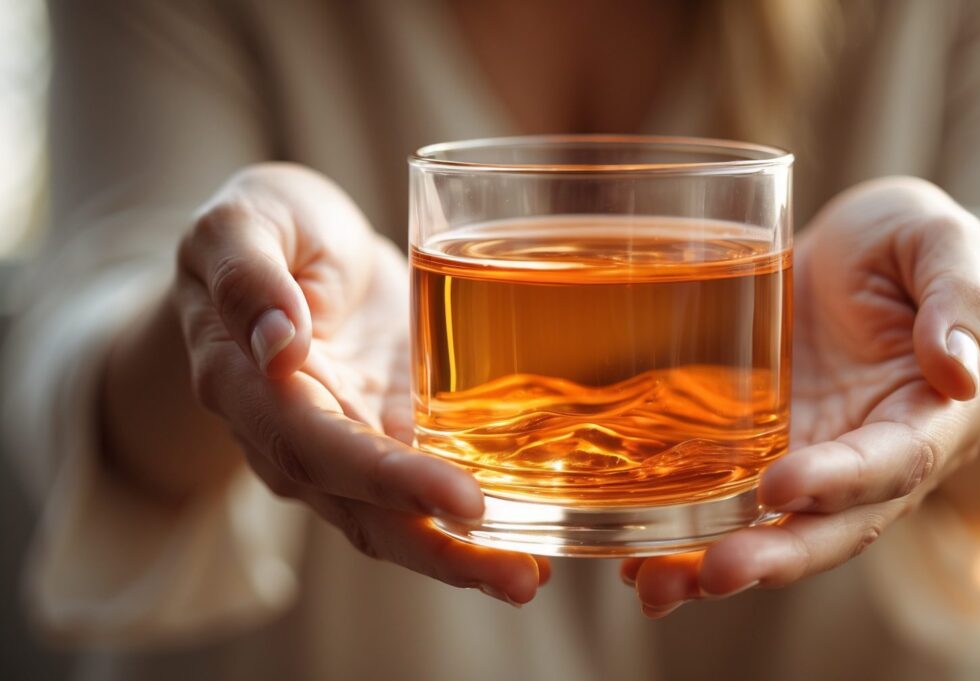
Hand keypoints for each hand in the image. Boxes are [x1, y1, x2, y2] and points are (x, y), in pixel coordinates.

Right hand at [174, 164, 547, 605]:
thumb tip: (278, 342)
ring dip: (463, 555)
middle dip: (441, 549)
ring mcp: (347, 447)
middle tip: (521, 578)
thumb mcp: (241, 222)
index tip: (461, 499)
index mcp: (249, 387)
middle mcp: (294, 439)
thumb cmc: (265, 226)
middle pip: (364, 512)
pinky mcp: (391, 439)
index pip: (318, 447)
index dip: (389, 480)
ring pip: (398, 521)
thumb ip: (248, 275)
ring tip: (532, 576)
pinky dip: (474, 522)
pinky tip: (533, 533)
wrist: (290, 248)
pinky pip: (426, 493)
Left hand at [622, 177, 979, 616]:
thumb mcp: (943, 243)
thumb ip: (961, 296)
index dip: (842, 481)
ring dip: (716, 565)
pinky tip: (632, 558)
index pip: (895, 462)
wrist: (855, 255)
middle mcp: (875, 460)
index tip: (780, 488)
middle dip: (776, 556)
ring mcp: (813, 462)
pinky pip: (729, 505)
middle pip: (834, 526)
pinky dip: (685, 537)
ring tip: (655, 585)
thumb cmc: (907, 245)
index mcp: (936, 416)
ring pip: (775, 531)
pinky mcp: (761, 453)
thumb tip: (959, 371)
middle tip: (716, 573)